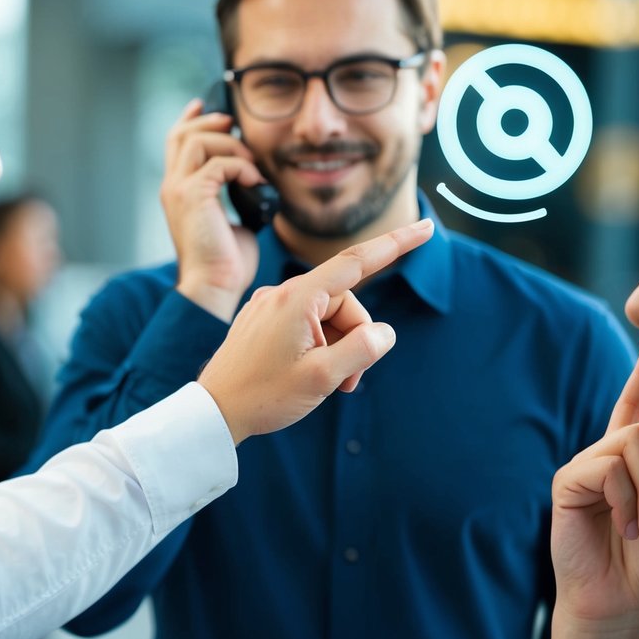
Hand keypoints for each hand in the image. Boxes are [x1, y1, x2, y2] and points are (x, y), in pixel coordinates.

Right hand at [162, 98, 264, 320]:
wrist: (214, 286)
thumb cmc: (225, 263)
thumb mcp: (231, 221)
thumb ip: (234, 199)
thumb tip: (254, 185)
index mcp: (178, 191)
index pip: (176, 144)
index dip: (189, 120)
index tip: (203, 106)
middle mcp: (173, 186)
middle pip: (181, 134)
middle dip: (209, 121)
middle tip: (233, 122)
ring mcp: (179, 190)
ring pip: (197, 141)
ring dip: (230, 145)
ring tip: (250, 163)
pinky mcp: (193, 196)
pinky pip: (218, 163)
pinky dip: (240, 167)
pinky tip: (253, 181)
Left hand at [198, 219, 433, 443]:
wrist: (213, 413)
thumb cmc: (263, 396)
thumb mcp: (322, 377)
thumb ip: (361, 350)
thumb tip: (382, 332)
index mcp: (298, 299)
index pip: (358, 261)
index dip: (396, 243)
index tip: (425, 226)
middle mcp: (282, 293)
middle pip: (345, 303)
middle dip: (357, 338)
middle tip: (350, 381)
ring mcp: (270, 306)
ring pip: (326, 317)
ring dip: (338, 348)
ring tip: (329, 384)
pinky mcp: (263, 321)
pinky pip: (305, 324)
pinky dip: (318, 346)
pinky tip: (307, 374)